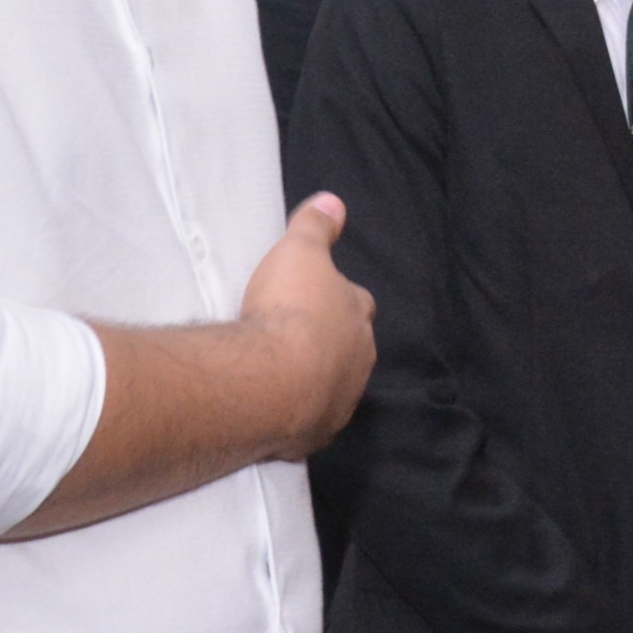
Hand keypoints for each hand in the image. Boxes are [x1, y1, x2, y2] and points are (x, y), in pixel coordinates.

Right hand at [244, 193, 376, 457]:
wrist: (273, 378)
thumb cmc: (288, 308)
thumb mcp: (299, 252)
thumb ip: (316, 226)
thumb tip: (334, 200)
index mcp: (357, 317)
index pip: (358, 303)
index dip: (340, 299)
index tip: (320, 298)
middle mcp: (359, 361)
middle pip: (352, 348)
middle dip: (334, 342)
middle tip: (302, 338)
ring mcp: (341, 400)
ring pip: (336, 386)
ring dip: (318, 380)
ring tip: (289, 375)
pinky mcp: (317, 432)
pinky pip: (312, 421)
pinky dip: (301, 415)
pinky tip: (282, 412)